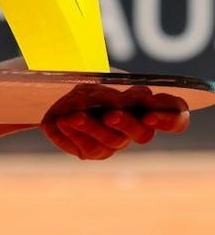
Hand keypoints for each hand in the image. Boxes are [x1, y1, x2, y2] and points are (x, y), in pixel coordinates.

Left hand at [41, 83, 188, 160]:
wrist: (58, 100)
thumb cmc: (89, 88)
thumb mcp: (100, 83)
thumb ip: (114, 92)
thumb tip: (118, 102)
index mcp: (149, 107)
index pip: (176, 117)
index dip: (169, 120)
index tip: (150, 117)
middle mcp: (137, 127)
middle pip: (143, 133)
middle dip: (126, 123)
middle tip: (110, 115)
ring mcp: (117, 142)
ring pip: (113, 141)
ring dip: (92, 127)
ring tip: (73, 117)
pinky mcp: (95, 152)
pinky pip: (88, 147)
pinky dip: (73, 132)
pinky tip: (61, 121)